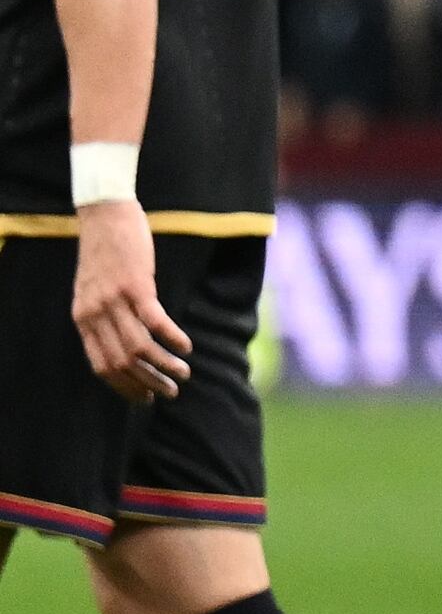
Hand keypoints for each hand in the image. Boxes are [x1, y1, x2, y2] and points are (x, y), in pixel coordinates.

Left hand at [72, 198, 188, 403]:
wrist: (105, 215)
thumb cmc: (104, 250)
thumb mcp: (92, 289)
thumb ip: (102, 315)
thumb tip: (122, 341)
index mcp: (83, 319)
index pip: (101, 366)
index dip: (125, 387)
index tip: (146, 398)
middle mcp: (94, 314)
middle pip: (121, 362)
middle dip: (148, 382)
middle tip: (170, 391)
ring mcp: (114, 301)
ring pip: (139, 347)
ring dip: (164, 365)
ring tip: (184, 373)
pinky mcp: (136, 286)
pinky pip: (155, 322)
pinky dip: (172, 338)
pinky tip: (187, 346)